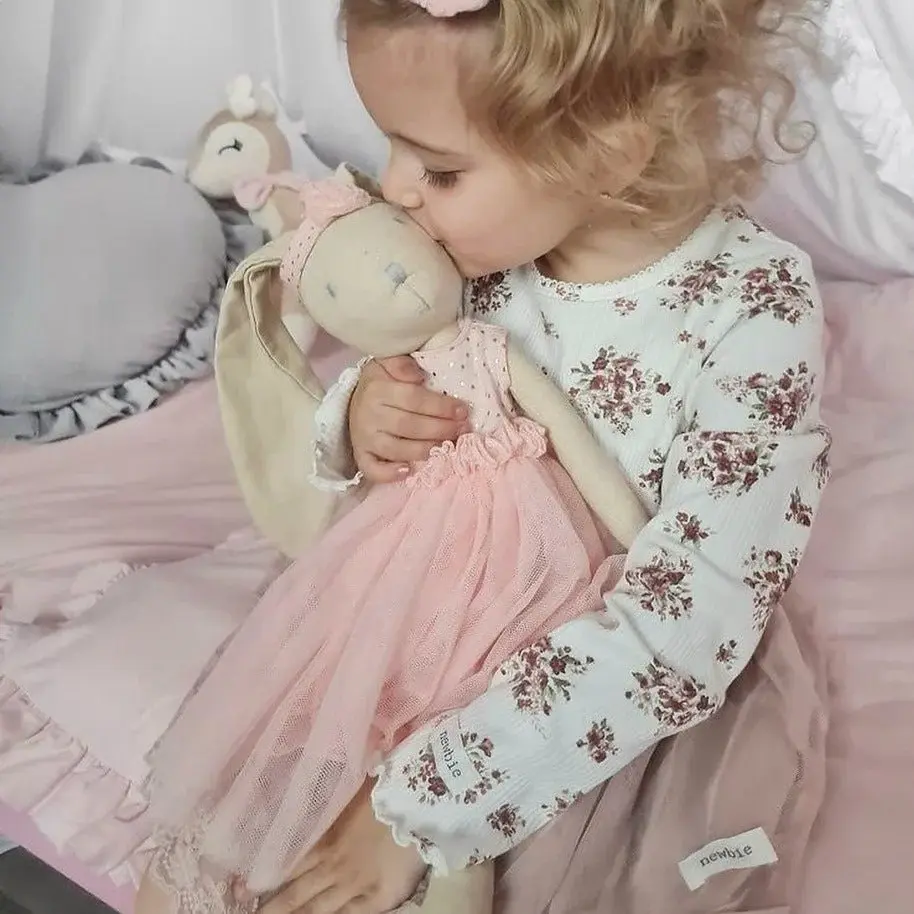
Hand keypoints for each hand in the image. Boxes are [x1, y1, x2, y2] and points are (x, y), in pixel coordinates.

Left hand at [257, 781, 426, 913]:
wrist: (416, 803)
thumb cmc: (385, 789)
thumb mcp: (349, 794)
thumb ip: (330, 811)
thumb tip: (309, 795)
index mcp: (326, 839)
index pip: (288, 866)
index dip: (265, 880)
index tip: (242, 890)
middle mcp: (334, 866)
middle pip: (296, 894)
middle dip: (272, 908)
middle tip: (249, 913)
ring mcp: (354, 886)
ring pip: (317, 910)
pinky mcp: (377, 900)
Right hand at [349, 356, 467, 483]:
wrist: (356, 401)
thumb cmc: (381, 383)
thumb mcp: (388, 364)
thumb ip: (401, 364)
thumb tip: (418, 375)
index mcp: (377, 389)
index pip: (413, 399)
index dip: (440, 406)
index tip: (462, 410)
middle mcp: (369, 414)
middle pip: (408, 425)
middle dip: (440, 429)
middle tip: (462, 429)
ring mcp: (364, 438)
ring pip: (396, 449)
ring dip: (424, 450)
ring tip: (446, 446)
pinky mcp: (361, 455)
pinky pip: (372, 469)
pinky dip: (389, 474)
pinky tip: (408, 470)